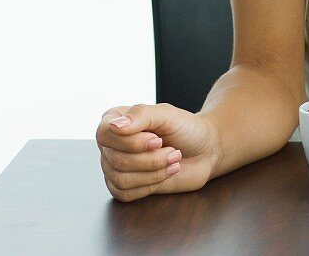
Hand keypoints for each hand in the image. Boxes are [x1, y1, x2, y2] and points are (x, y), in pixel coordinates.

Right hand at [96, 102, 217, 202]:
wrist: (204, 151)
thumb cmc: (184, 128)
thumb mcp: (166, 114)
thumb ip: (140, 115)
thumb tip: (114, 125)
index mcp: (115, 119)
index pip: (104, 133)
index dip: (131, 142)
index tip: (157, 140)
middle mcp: (111, 143)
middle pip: (116, 159)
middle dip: (150, 159)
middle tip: (173, 151)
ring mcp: (115, 166)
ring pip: (121, 179)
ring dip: (153, 173)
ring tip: (172, 161)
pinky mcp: (124, 187)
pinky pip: (125, 194)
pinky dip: (150, 185)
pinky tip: (164, 173)